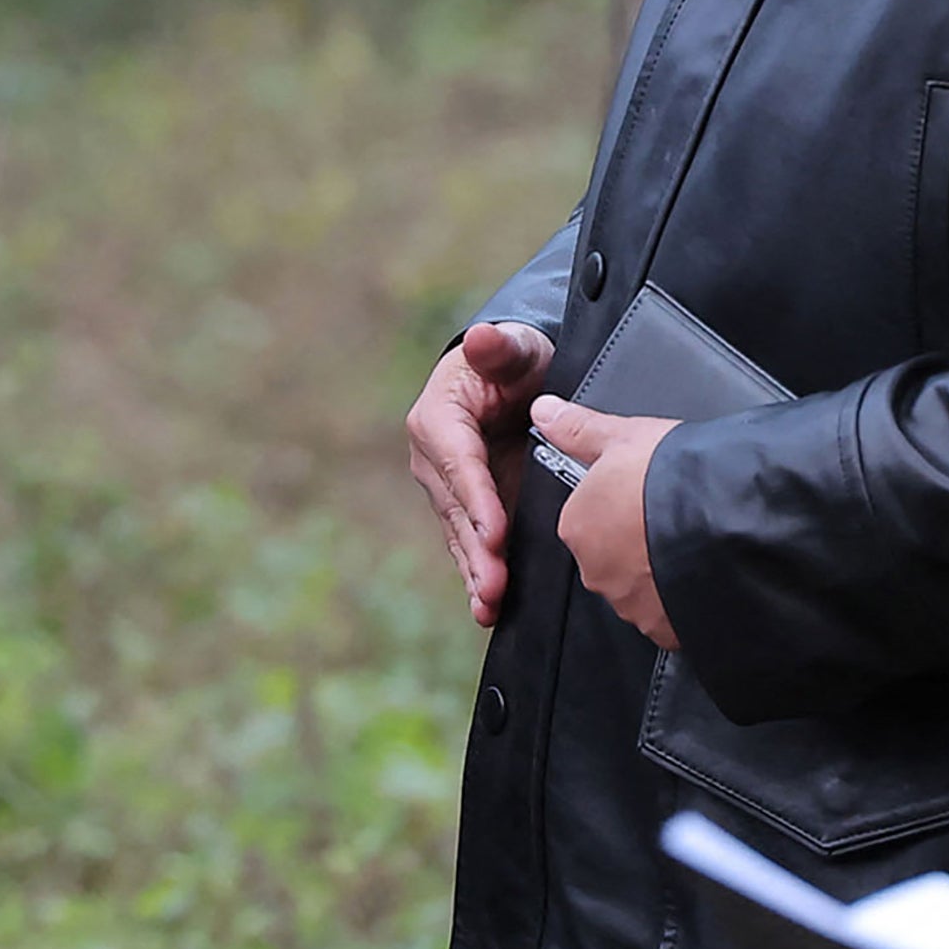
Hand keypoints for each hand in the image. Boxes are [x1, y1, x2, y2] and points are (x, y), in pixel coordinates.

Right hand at [406, 320, 553, 626]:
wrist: (515, 381)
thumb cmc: (515, 362)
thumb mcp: (515, 348)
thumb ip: (500, 347)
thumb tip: (482, 339)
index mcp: (437, 417)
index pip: (458, 461)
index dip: (476, 496)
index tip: (496, 530)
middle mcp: (432, 458)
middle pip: (456, 508)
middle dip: (476, 548)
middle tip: (496, 583)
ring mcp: (445, 488)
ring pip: (460, 534)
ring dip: (475, 571)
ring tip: (490, 604)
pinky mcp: (464, 509)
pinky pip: (469, 544)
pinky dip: (477, 575)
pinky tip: (488, 609)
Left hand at [533, 394, 679, 648]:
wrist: (730, 521)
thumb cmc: (672, 477)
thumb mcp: (622, 436)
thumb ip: (577, 428)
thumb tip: (541, 411)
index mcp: (577, 526)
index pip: (587, 517)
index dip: (618, 503)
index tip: (644, 492)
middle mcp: (596, 572)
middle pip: (611, 556)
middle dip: (637, 542)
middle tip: (671, 516)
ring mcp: (633, 606)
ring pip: (641, 588)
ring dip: (660, 572)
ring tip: (694, 543)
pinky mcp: (667, 632)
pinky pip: (670, 616)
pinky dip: (683, 599)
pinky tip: (704, 575)